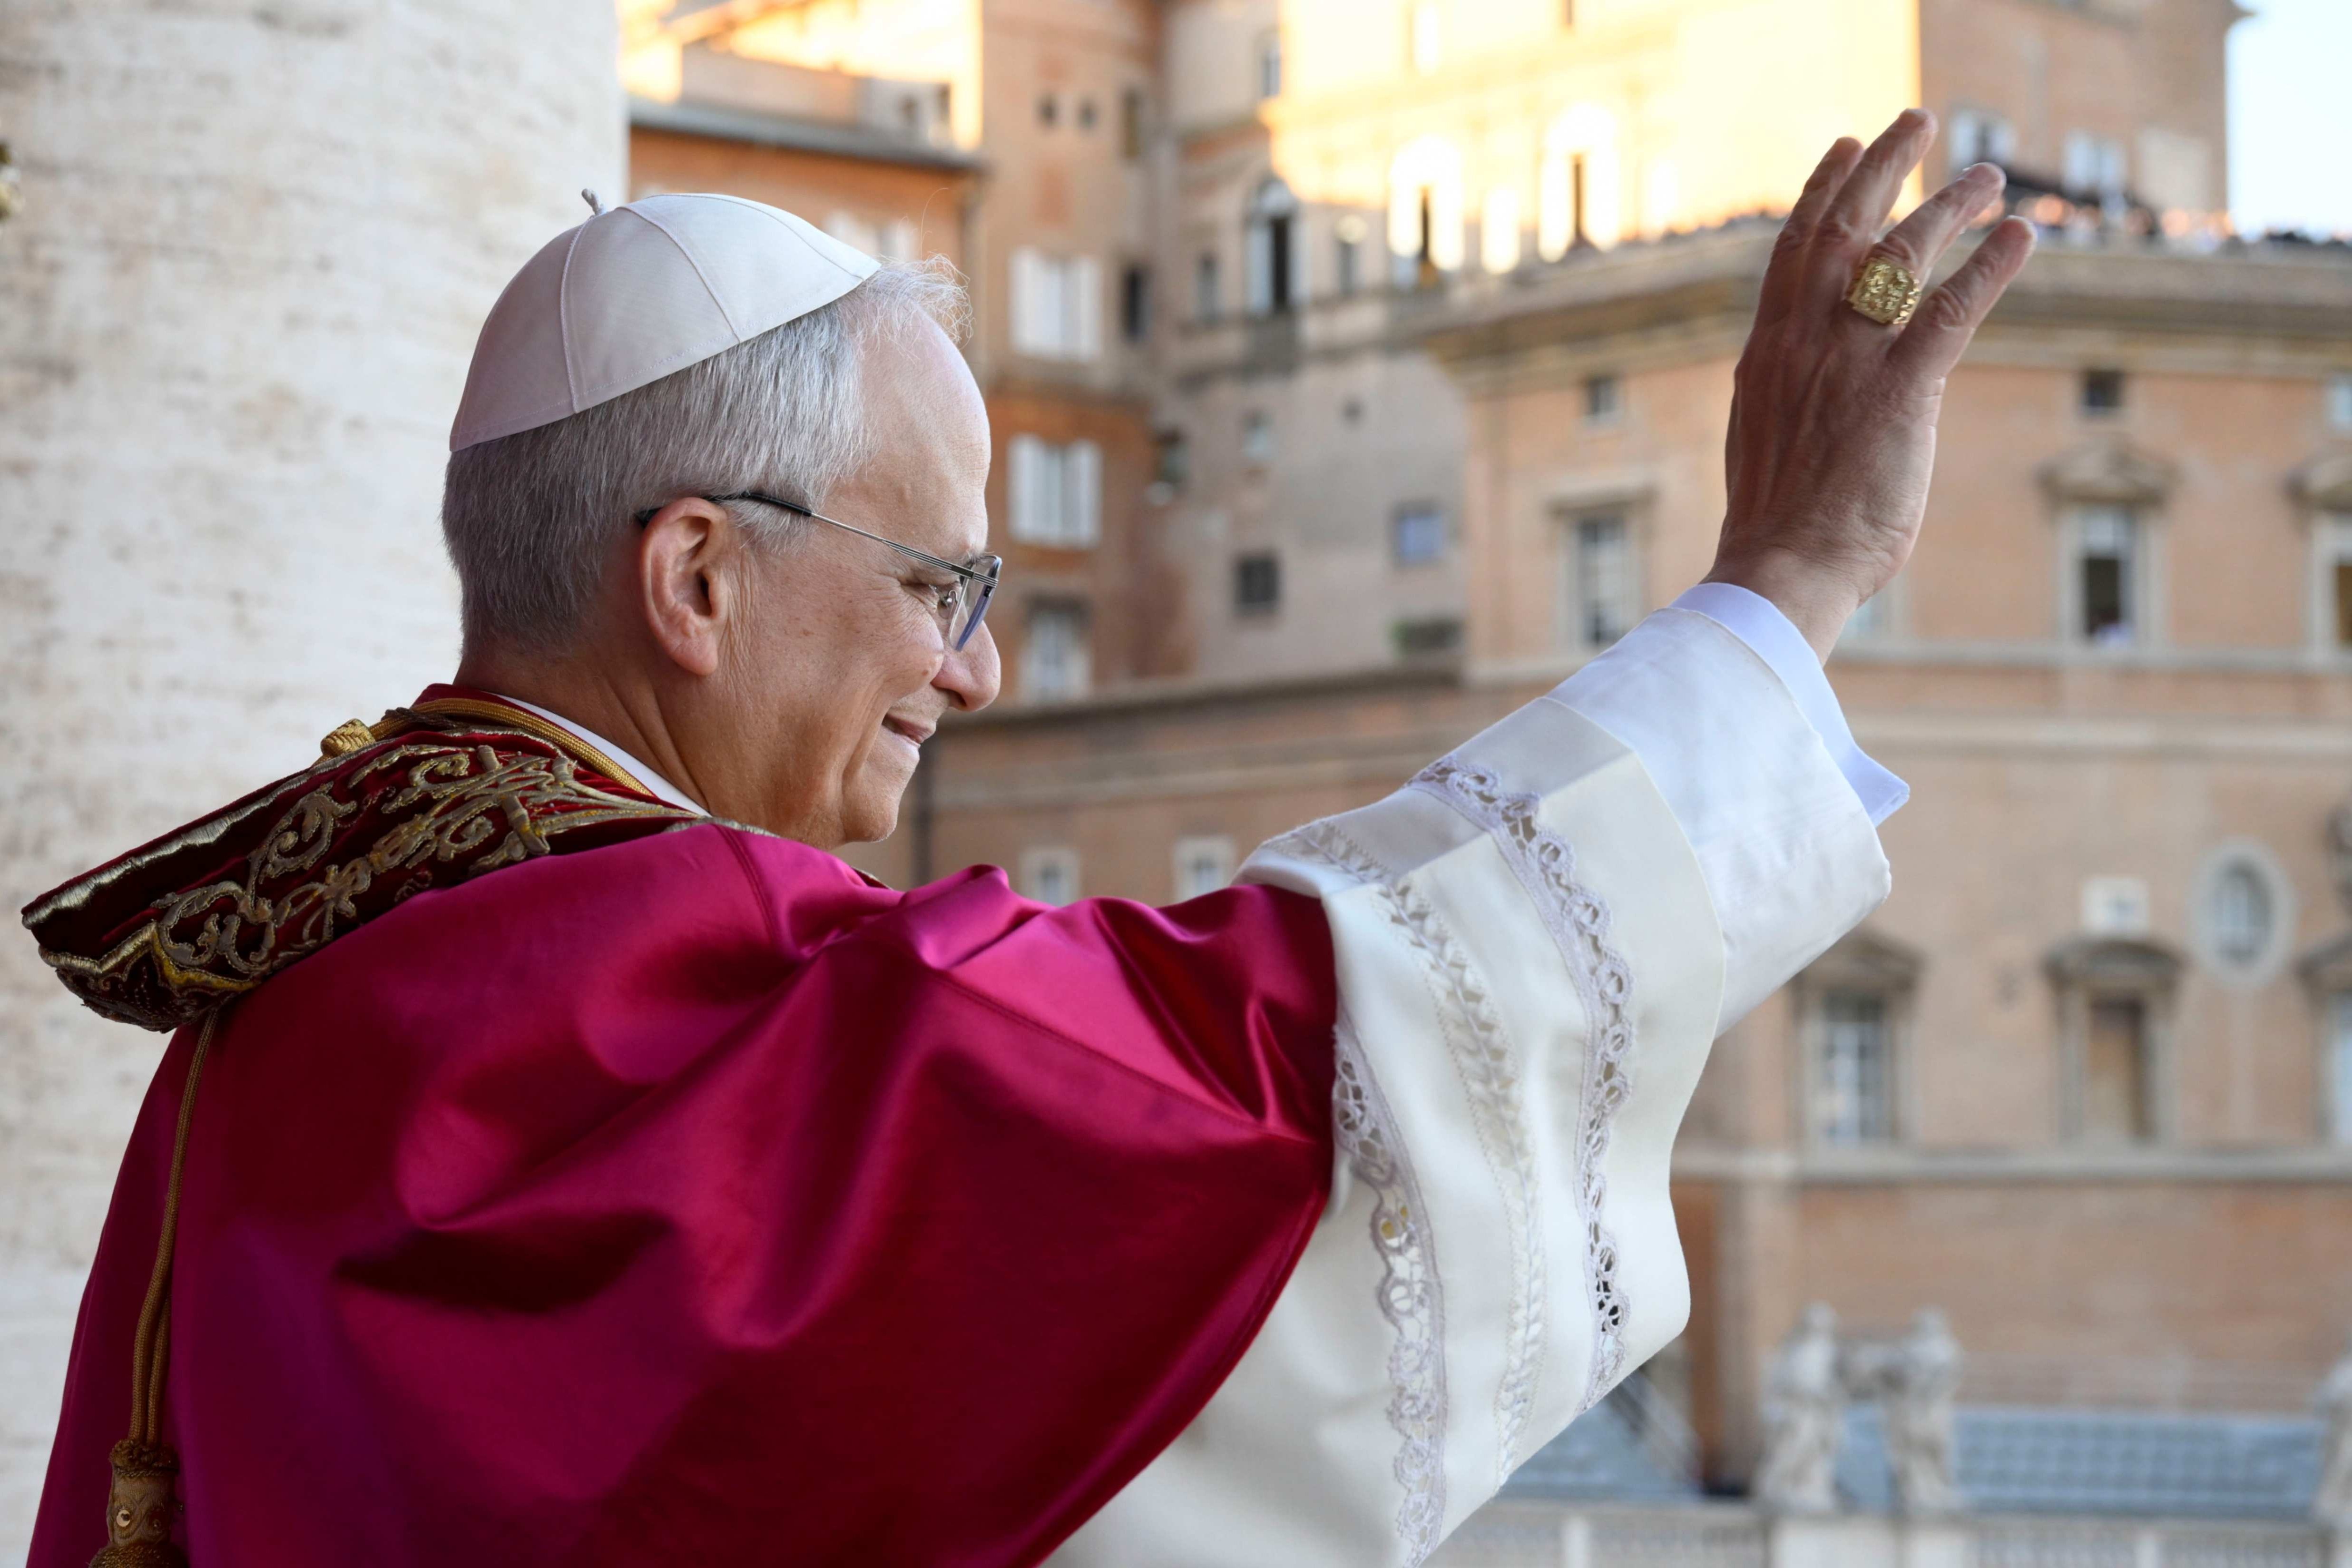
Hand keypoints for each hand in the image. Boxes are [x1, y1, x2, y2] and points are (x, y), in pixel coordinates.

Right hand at [1705, 109, 2035, 658]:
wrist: (1779, 569)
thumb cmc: (1776, 523)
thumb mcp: (1765, 434)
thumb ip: (1788, 387)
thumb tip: (1802, 373)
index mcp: (1768, 352)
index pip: (1794, 247)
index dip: (1823, 189)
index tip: (1845, 148)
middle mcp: (1805, 342)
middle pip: (1846, 227)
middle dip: (1885, 166)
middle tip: (1919, 124)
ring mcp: (1851, 364)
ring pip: (1903, 256)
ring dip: (1951, 205)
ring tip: (1990, 177)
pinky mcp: (1901, 395)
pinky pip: (1954, 312)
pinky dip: (1991, 266)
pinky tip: (2022, 235)